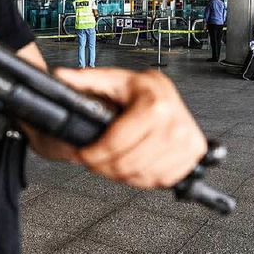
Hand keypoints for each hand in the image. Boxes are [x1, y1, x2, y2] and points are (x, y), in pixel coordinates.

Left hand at [55, 67, 206, 188]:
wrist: (161, 92)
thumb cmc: (135, 88)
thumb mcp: (109, 80)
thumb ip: (84, 80)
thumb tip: (61, 75)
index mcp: (155, 103)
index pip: (117, 143)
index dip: (94, 153)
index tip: (82, 154)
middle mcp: (176, 122)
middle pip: (129, 163)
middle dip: (104, 167)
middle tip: (93, 162)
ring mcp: (188, 140)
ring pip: (144, 174)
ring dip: (121, 174)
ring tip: (109, 163)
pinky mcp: (193, 153)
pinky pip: (161, 179)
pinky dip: (142, 178)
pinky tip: (131, 165)